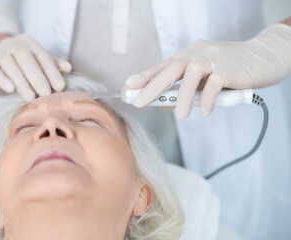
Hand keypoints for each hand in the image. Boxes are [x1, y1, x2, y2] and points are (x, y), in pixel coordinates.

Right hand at [0, 34, 71, 101]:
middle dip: (37, 76)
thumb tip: (68, 67)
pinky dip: (1, 79)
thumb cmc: (22, 67)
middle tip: (46, 94)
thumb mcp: (38, 65)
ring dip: (21, 81)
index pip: (42, 55)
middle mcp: (12, 44)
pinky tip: (10, 89)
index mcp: (29, 43)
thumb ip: (52, 65)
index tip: (60, 87)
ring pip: (8, 63)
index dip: (52, 71)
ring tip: (31, 97)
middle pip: (25, 57)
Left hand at [126, 24, 290, 119]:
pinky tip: (205, 112)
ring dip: (183, 98)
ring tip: (181, 117)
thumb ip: (185, 88)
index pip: (163, 66)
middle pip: (171, 69)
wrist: (264, 56)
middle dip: (153, 87)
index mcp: (190, 55)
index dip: (145, 76)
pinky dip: (207, 100)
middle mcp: (198, 54)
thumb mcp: (205, 76)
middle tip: (139, 103)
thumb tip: (162, 104)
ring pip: (191, 75)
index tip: (130, 86)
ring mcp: (214, 59)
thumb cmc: (231, 68)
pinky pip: (214, 85)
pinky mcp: (230, 70)